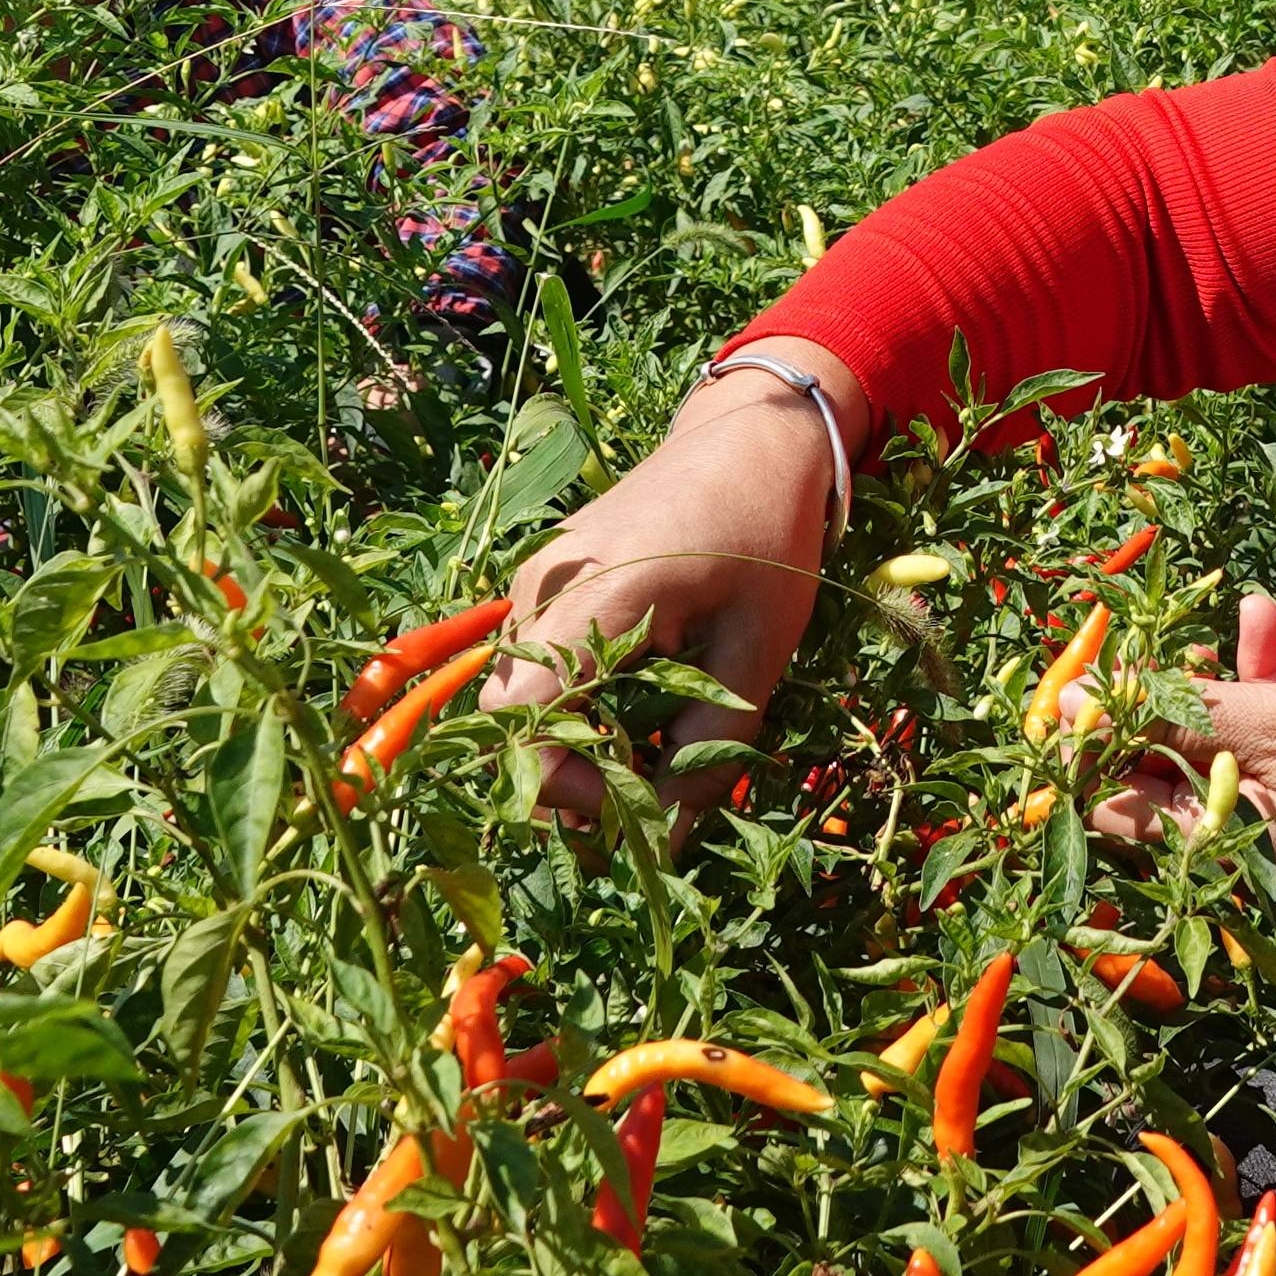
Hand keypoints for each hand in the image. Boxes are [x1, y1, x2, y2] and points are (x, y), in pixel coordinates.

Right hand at [480, 349, 851, 821]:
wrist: (754, 434)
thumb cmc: (767, 534)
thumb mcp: (759, 647)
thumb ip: (712, 746)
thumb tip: (671, 841)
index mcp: (599, 594)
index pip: (524, 718)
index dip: (561, 784)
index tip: (627, 800)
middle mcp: (547, 585)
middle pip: (507, 713)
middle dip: (561, 770)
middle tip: (639, 785)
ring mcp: (539, 576)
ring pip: (515, 688)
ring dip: (565, 734)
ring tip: (640, 744)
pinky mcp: (547, 576)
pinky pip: (531, 656)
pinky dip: (567, 696)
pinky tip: (630, 698)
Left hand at [1093, 594, 1275, 903]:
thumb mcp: (1271, 724)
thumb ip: (1170, 712)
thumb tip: (1071, 706)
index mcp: (1212, 851)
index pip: (1108, 802)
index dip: (1088, 735)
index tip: (1085, 673)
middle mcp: (1234, 844)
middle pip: (1155, 766)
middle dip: (1150, 693)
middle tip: (1143, 634)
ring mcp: (1274, 816)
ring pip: (1209, 737)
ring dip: (1209, 674)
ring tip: (1219, 618)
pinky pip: (1261, 732)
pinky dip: (1260, 680)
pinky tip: (1264, 613)